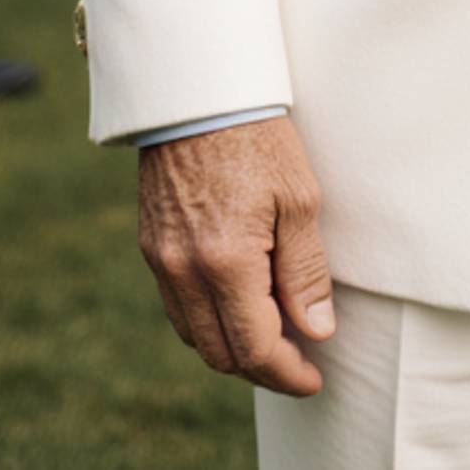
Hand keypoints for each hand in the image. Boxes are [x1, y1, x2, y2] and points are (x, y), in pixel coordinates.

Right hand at [138, 116, 334, 397]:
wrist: (200, 90)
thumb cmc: (257, 136)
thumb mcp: (299, 199)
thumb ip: (306, 272)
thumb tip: (317, 329)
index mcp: (225, 261)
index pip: (255, 347)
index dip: (287, 373)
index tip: (313, 378)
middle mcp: (184, 270)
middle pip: (220, 353)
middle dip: (262, 368)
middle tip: (299, 361)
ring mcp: (161, 259)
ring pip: (194, 335)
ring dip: (232, 347)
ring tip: (273, 334)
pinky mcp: (152, 244)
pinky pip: (177, 305)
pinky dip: (208, 319)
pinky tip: (238, 303)